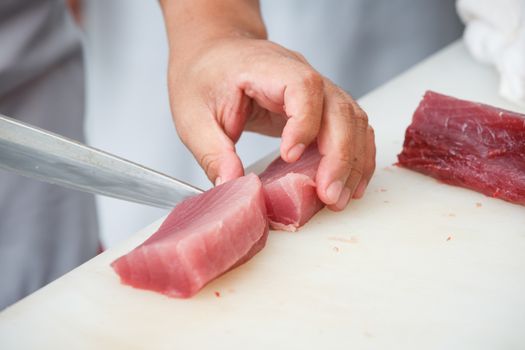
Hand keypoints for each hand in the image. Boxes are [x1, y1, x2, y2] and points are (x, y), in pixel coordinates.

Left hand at [167, 37, 374, 210]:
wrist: (214, 53)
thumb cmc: (203, 76)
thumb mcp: (192, 116)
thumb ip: (212, 152)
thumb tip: (231, 187)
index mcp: (266, 68)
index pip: (303, 87)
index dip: (305, 122)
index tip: (289, 156)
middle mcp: (300, 74)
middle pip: (339, 108)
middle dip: (339, 156)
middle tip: (329, 195)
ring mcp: (316, 89)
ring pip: (353, 120)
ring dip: (353, 161)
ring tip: (340, 197)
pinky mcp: (321, 106)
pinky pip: (351, 128)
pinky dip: (357, 156)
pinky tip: (351, 182)